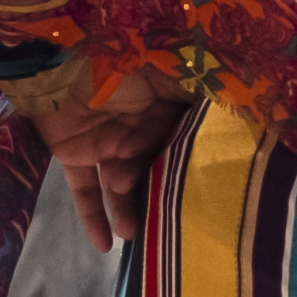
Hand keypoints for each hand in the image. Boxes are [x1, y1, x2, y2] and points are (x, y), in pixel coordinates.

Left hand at [33, 64, 188, 251]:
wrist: (55, 50)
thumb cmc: (117, 53)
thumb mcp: (169, 66)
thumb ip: (198, 89)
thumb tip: (240, 108)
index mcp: (161, 104)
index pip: (178, 140)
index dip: (179, 159)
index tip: (184, 177)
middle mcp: (135, 125)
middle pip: (151, 167)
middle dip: (154, 192)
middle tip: (156, 211)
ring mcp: (103, 140)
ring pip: (119, 184)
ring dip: (127, 209)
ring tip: (132, 232)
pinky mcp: (71, 152)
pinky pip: (82, 189)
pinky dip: (92, 216)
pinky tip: (104, 246)